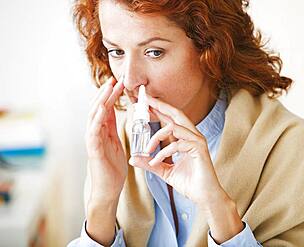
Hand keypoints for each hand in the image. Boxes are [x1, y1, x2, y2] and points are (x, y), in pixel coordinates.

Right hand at [85, 76, 126, 202]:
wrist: (108, 190)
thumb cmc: (112, 168)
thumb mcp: (116, 143)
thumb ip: (113, 128)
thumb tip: (114, 112)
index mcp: (103, 131)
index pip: (107, 108)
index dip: (112, 94)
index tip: (119, 82)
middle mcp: (96, 133)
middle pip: (99, 107)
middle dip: (107, 92)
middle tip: (115, 78)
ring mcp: (93, 140)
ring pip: (94, 115)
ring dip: (102, 100)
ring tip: (109, 87)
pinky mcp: (93, 150)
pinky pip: (94, 131)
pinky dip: (98, 118)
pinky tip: (103, 108)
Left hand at [128, 95, 224, 207]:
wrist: (204, 196)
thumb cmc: (189, 182)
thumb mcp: (164, 171)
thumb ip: (150, 163)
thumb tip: (133, 158)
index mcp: (186, 138)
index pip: (171, 119)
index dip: (159, 110)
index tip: (145, 103)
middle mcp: (193, 136)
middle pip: (176, 113)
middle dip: (160, 106)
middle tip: (146, 100)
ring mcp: (197, 141)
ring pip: (174, 127)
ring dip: (157, 136)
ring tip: (148, 148)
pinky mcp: (199, 149)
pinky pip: (177, 144)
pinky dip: (163, 152)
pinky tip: (155, 161)